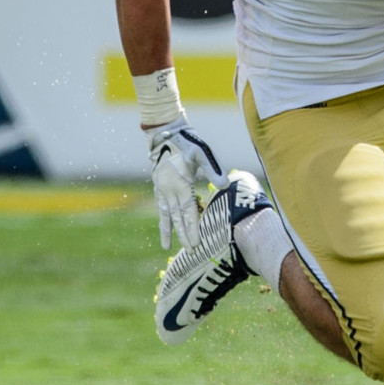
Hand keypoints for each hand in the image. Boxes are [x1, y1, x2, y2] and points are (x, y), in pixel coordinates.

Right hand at [147, 118, 222, 251]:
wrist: (165, 133)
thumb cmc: (187, 142)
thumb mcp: (202, 152)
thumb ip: (213, 169)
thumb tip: (225, 185)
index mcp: (180, 183)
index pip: (188, 211)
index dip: (192, 228)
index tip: (195, 243)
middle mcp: (168, 189)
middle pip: (177, 217)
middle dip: (183, 234)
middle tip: (190, 251)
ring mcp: (161, 188)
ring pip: (166, 214)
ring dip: (168, 230)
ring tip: (166, 246)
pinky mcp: (158, 186)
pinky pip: (160, 206)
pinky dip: (163, 218)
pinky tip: (164, 226)